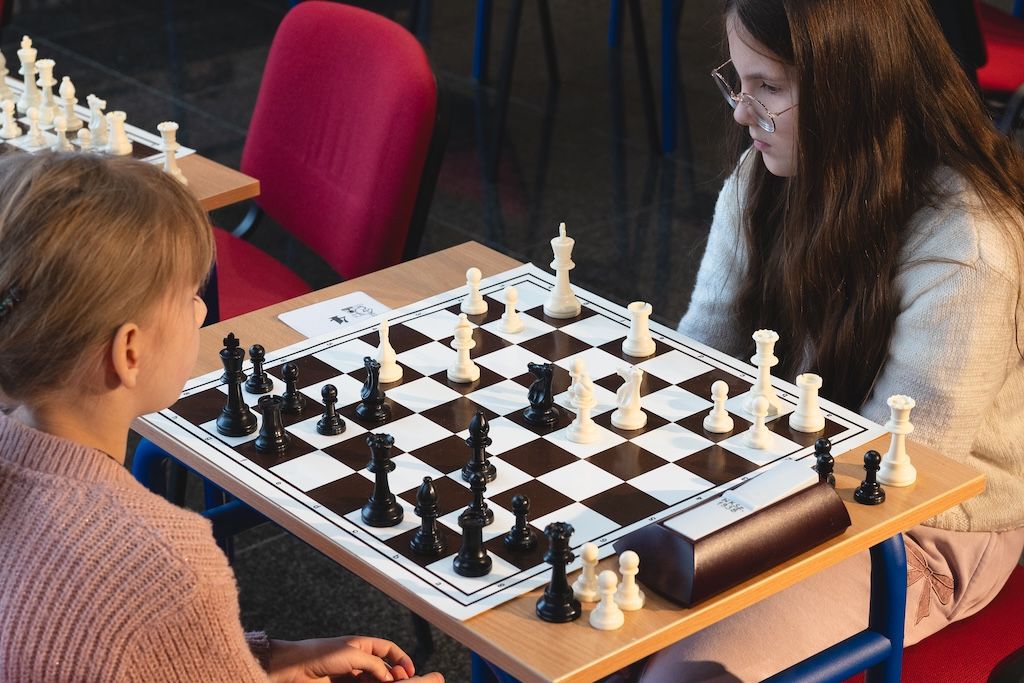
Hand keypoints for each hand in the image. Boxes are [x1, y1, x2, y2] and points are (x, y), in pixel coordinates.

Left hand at [267, 635, 443, 682]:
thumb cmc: (318, 654)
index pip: (388, 649)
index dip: (401, 658)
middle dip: (395, 674)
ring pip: (373, 680)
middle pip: (383, 666)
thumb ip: (374, 664)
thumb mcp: (352, 655)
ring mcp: (350, 674)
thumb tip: (389, 675)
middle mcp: (357, 658)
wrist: (293, 669)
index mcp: (361, 645)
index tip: (410, 671)